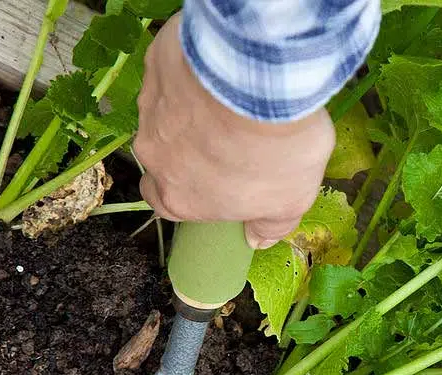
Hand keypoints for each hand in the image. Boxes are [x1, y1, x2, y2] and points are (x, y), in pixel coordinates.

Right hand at [133, 14, 334, 248]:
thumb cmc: (275, 152)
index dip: (189, 194)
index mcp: (180, 197)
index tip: (215, 184)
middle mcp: (154, 156)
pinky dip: (193, 76)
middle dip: (186, 151)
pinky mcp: (157, 68)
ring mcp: (150, 109)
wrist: (258, 83)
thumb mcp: (290, 201)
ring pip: (165, 115)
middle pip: (161, 158)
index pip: (166, 204)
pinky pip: (171, 75)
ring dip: (193, 112)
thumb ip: (271, 225)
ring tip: (233, 102)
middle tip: (224, 140)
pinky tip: (222, 72)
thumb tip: (257, 240)